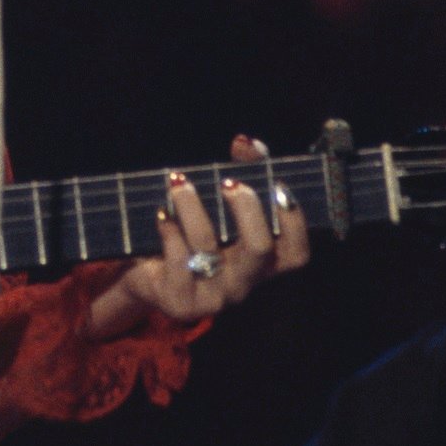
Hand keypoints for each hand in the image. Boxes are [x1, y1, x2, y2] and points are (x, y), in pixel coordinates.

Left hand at [88, 135, 308, 337]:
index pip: (296, 253)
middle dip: (246, 209)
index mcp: (263, 264)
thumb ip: (244, 170)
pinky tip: (162, 213)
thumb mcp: (221, 202)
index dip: (294, 222)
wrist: (149, 275)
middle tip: (228, 183)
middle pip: (259, 248)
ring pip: (209, 247)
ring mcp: (215, 297)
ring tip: (178, 182)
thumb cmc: (195, 231)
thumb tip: (245, 143)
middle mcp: (245, 283)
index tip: (278, 186)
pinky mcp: (182, 301)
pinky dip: (169, 230)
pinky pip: (177, 260)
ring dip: (192, 206)